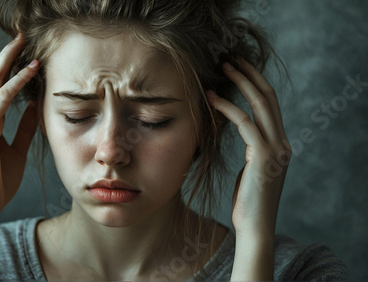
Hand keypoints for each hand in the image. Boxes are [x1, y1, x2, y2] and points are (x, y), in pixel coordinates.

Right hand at [0, 34, 39, 217]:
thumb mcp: (17, 149)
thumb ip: (24, 128)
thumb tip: (35, 107)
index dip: (12, 68)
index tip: (29, 54)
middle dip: (7, 55)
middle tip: (22, 36)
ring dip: (10, 61)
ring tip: (24, 44)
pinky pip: (1, 100)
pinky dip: (15, 83)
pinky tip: (30, 71)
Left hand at [207, 58, 291, 236]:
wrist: (255, 227)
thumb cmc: (247, 201)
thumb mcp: (251, 168)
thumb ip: (253, 148)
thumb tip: (241, 130)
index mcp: (280, 143)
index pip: (270, 104)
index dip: (255, 83)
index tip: (238, 69)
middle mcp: (283, 142)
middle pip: (268, 97)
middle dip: (250, 74)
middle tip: (230, 58)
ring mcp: (276, 148)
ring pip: (260, 104)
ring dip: (240, 82)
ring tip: (221, 68)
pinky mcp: (264, 156)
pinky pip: (244, 122)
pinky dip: (227, 107)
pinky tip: (210, 99)